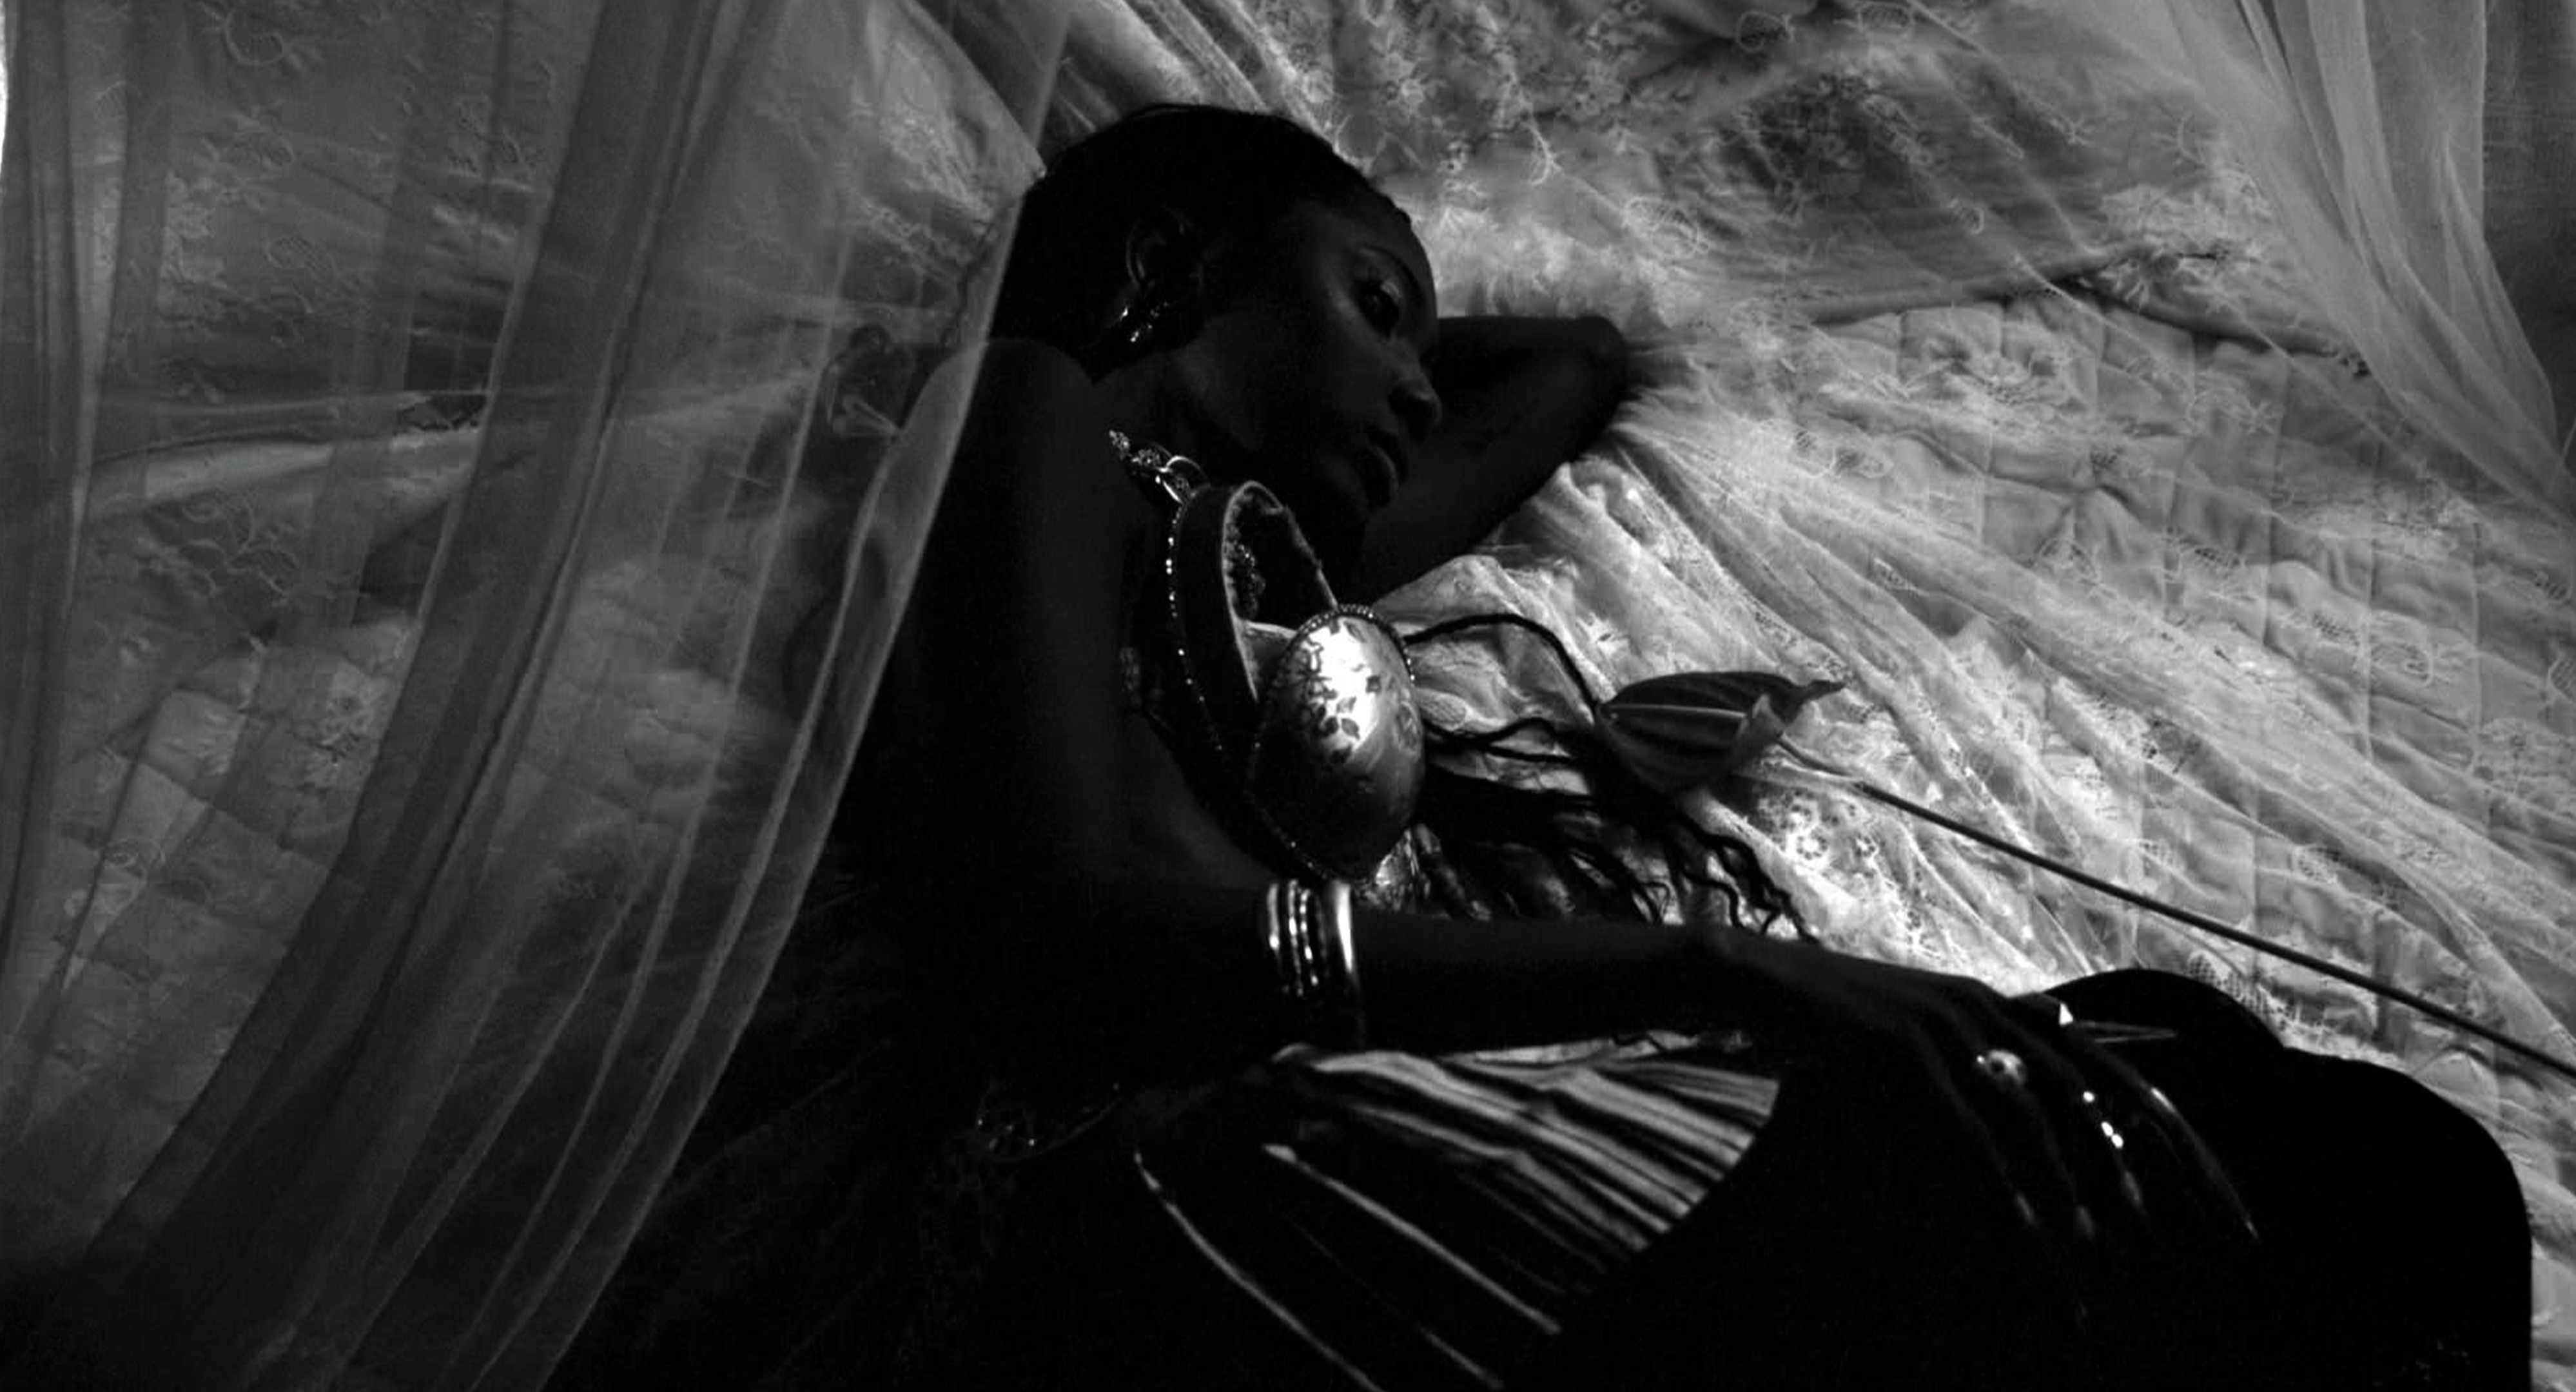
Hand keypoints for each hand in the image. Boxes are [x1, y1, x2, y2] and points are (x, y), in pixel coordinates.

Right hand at [1703, 936, 2257, 1265]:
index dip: (2173, 1131)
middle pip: (2099, 1094)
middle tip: (2195, 1230)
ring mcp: (1950, 1026)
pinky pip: (1967, 1130)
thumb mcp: (1933, 1021)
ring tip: (2110, 1242)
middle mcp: (1993, 1010)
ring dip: (2077, 1184)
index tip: (2218, 1194)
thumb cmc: (1846, 1012)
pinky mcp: (1904, 1050)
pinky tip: (2026, 1228)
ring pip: (2037, 1115)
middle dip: (2156, 1166)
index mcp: (2007, 1008)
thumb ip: (1996, 1037)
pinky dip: (2001, 1182)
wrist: (1764, 980)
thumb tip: (2062, 1028)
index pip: (2114, 1071)